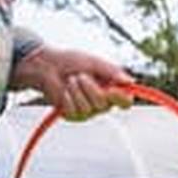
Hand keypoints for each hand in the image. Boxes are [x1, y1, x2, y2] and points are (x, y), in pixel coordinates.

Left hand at [9, 45, 131, 119]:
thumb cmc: (70, 61)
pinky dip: (67, 98)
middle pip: (104, 105)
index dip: (122, 98)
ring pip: (88, 108)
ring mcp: (87, 111)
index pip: (125, 102)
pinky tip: (64, 91)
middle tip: (80, 76)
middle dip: (90, 88)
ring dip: (76, 91)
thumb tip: (129, 81)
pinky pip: (74, 111)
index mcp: (110, 89)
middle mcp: (101, 102)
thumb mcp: (93, 62)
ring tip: (70, 81)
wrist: (47, 66)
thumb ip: (111, 71)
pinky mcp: (73, 115)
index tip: (112, 89)